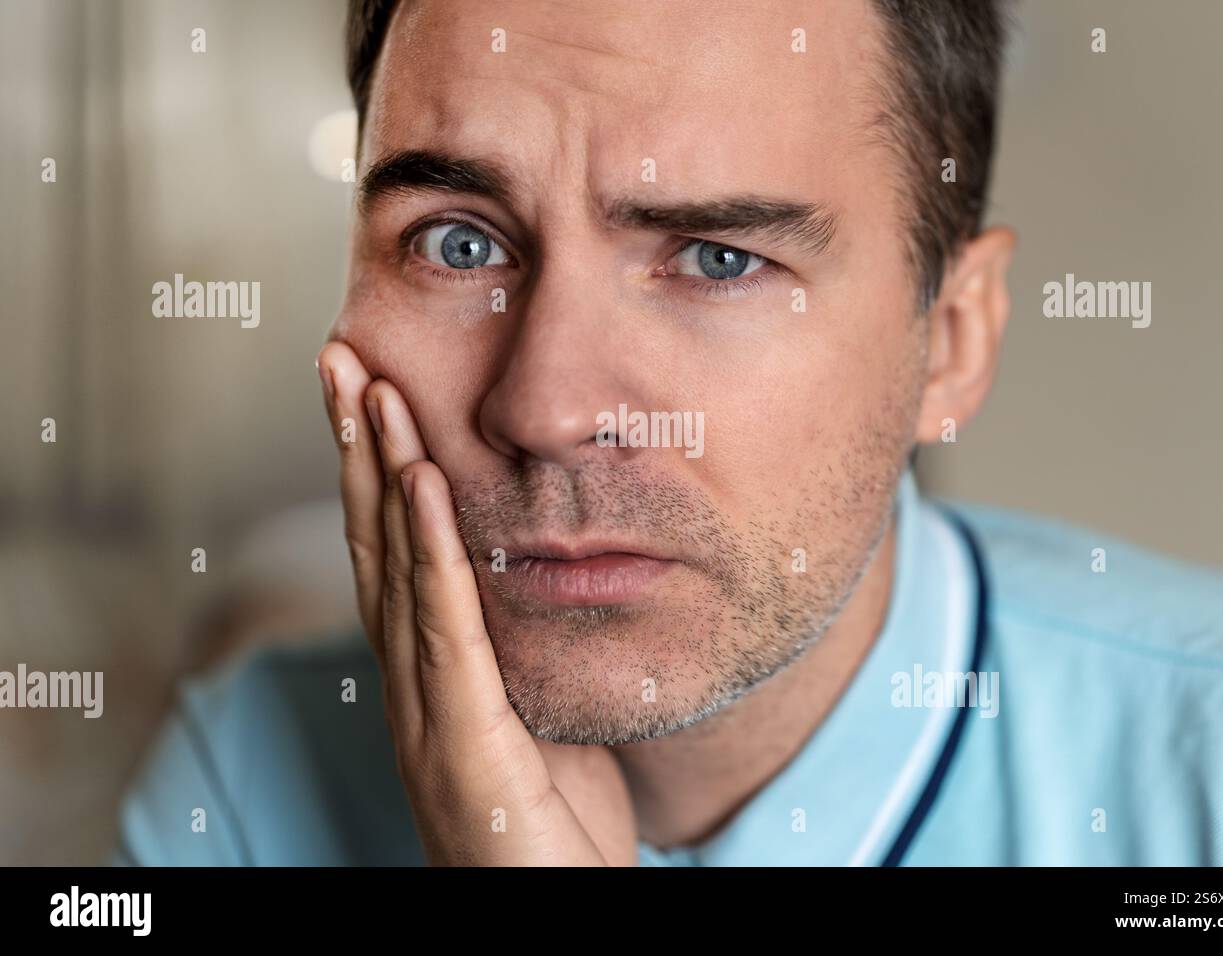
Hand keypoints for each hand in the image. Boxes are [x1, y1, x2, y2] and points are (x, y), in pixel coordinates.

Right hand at [316, 341, 637, 865]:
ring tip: (369, 388)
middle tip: (337, 357)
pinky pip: (448, 631)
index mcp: (430, 672)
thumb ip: (523, 649)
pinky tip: (423, 483)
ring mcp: (428, 714)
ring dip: (380, 472)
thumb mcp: (540, 716)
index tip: (367, 388)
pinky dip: (432, 552)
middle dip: (354, 447)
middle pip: (372, 543)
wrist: (551, 912)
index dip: (374, 470)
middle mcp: (412, 684)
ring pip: (394, 571)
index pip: (391, 553)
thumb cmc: (552, 826)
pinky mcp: (464, 745)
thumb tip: (539, 578)